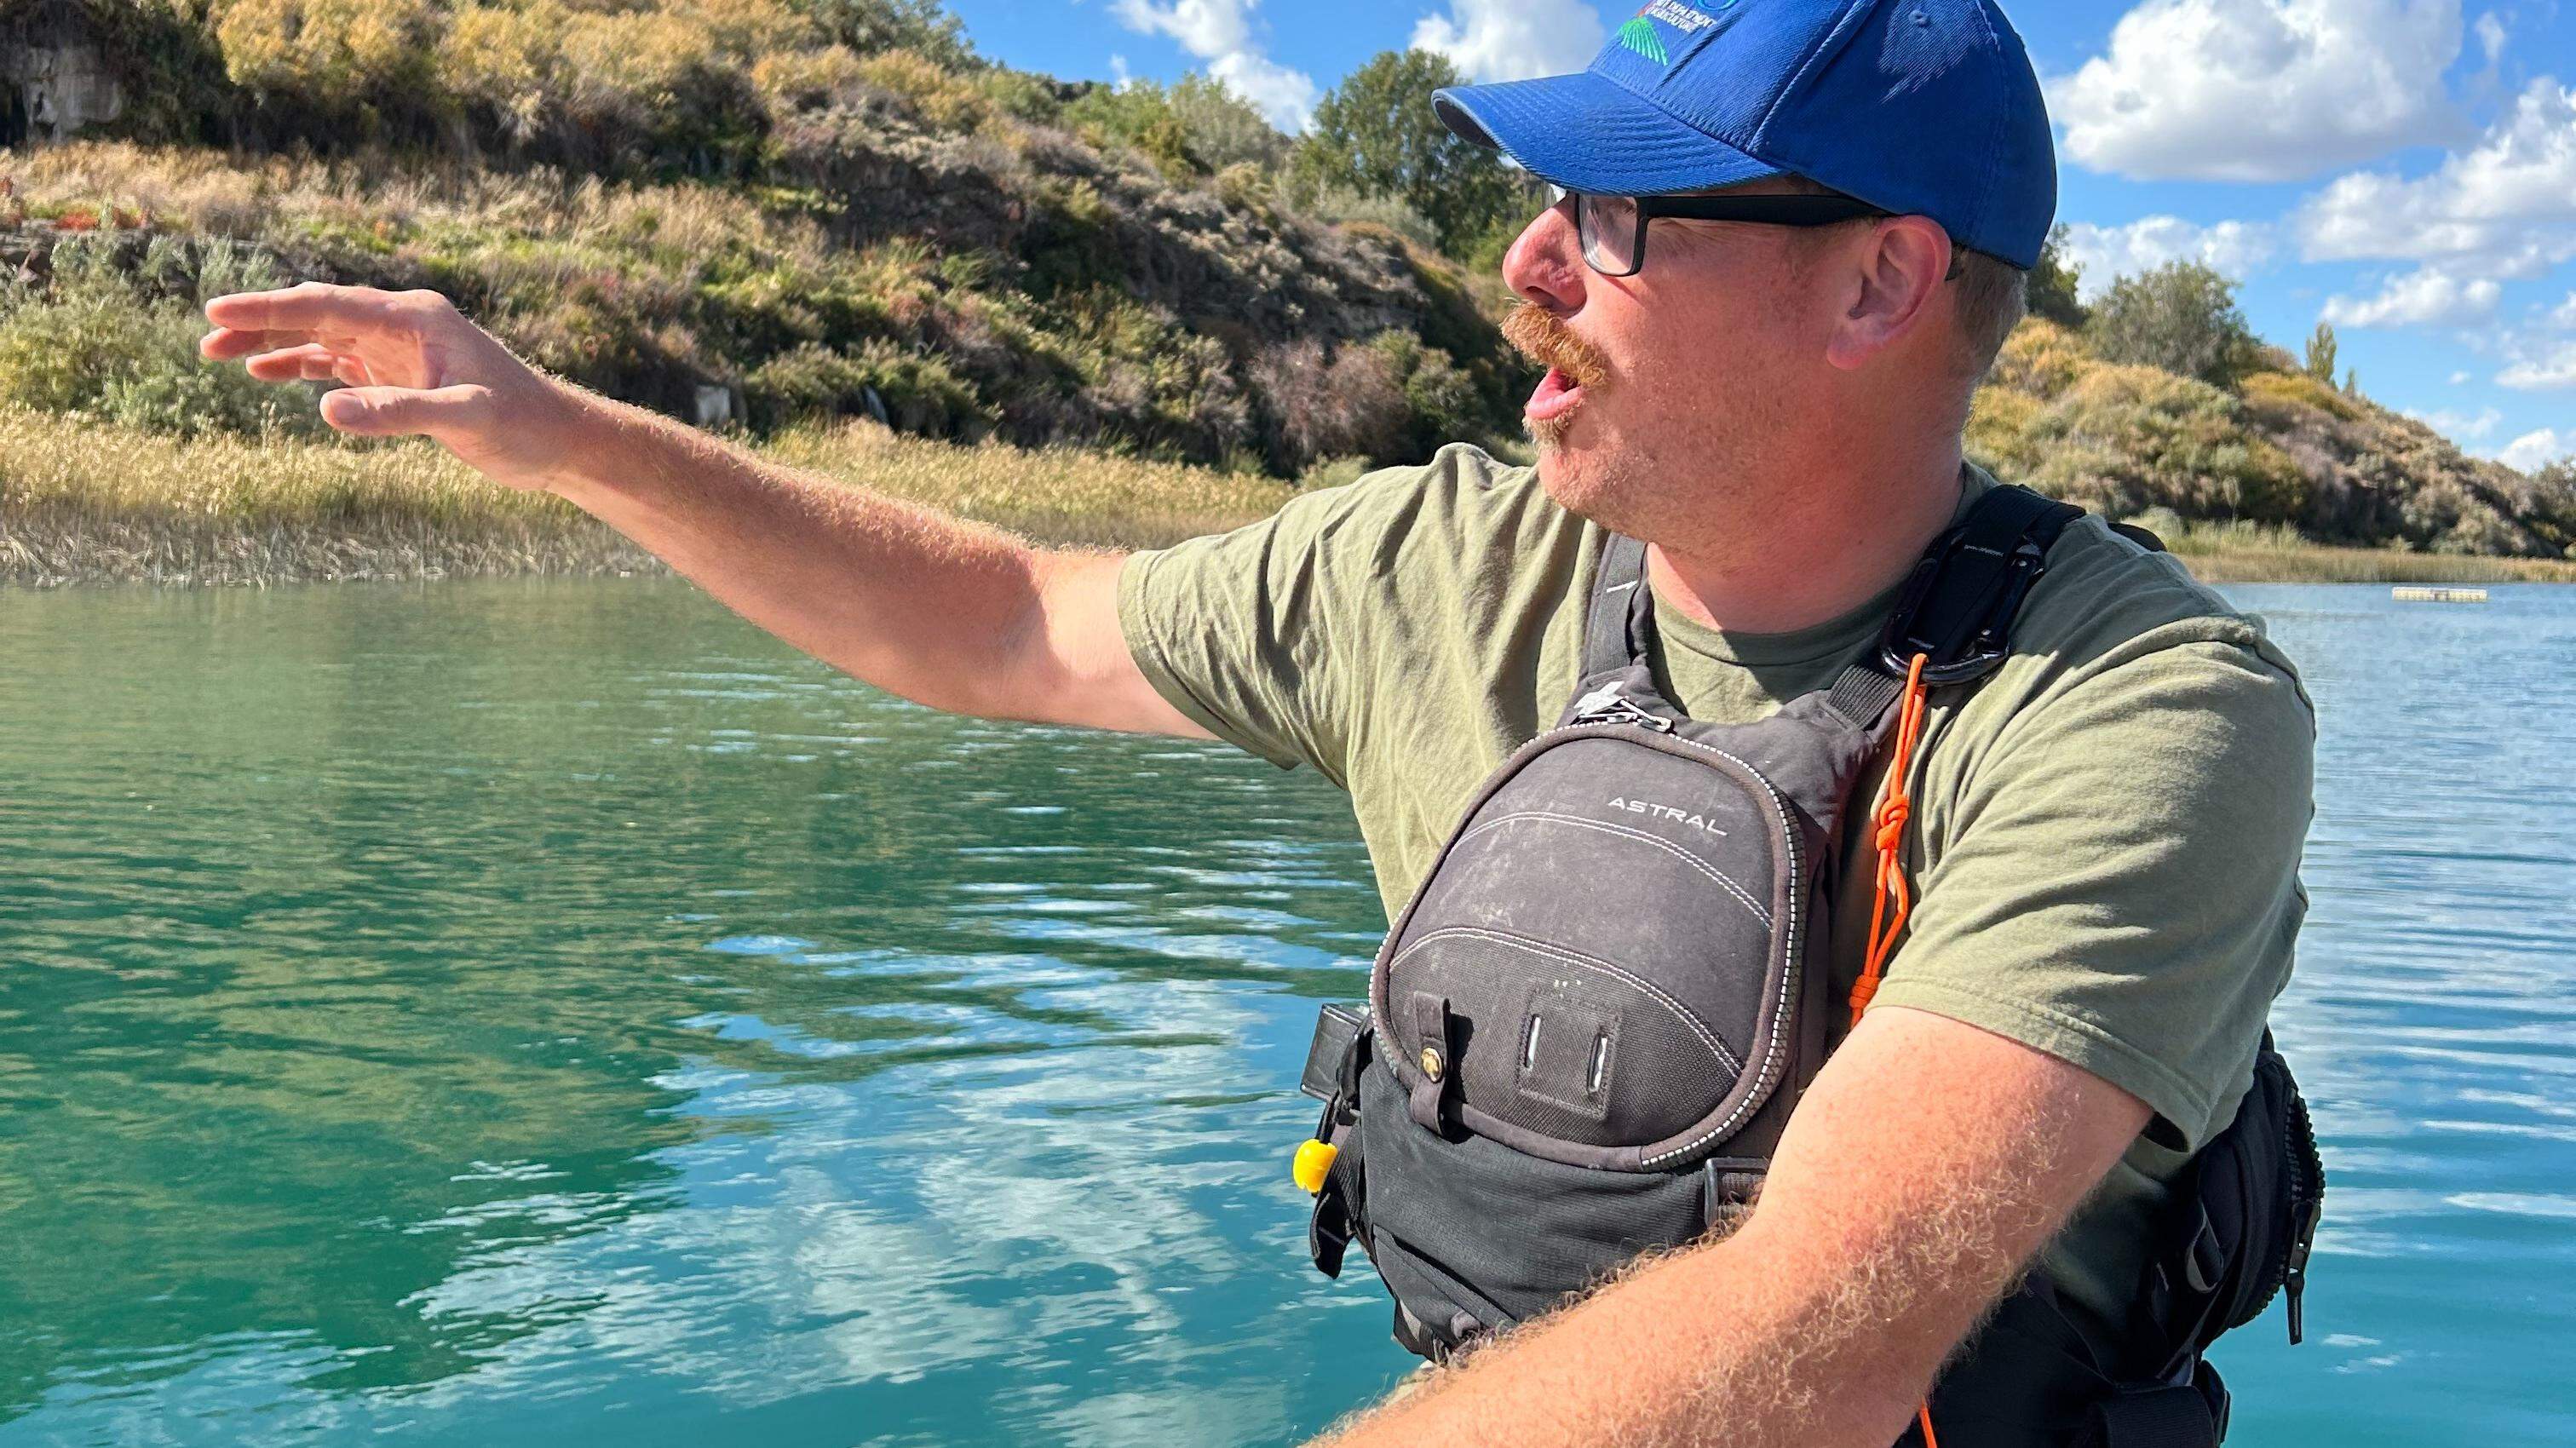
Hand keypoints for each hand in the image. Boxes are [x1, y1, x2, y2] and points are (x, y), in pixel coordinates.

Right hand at [199, 281, 589, 492]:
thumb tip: (326, 410)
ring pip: (324, 336)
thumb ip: (398, 413)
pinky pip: (341, 362)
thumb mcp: (462, 418)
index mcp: (414, 318)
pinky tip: (268, 374)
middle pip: (318, 313)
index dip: (270, 308)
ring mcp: (401, 350)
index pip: (328, 304)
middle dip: (261, 321)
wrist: (560, 440)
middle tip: (206, 337)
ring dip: (274, 343)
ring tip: (219, 353)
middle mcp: (403, 325)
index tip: (217, 309)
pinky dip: (304, 366)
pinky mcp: (403, 376)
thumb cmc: (521, 424)